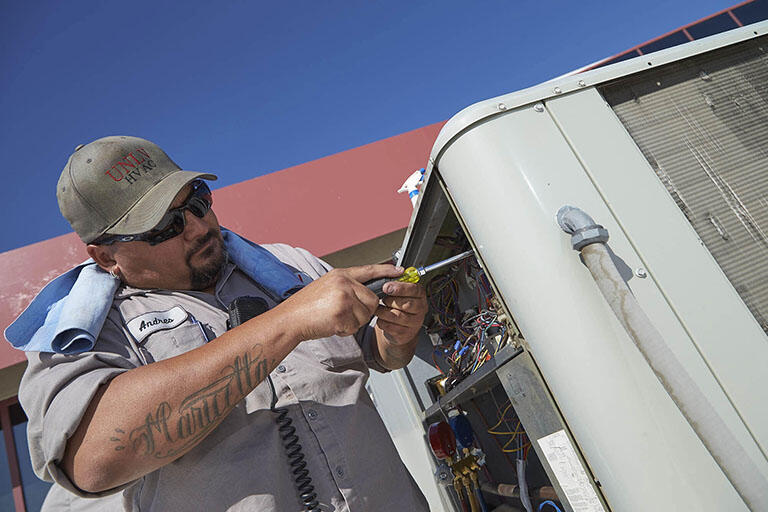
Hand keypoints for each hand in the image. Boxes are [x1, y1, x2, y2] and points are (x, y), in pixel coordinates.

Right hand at [278, 265, 403, 341]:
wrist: (290, 319)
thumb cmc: (307, 306)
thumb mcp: (327, 286)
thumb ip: (347, 286)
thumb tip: (368, 293)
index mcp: (341, 275)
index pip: (370, 270)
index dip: (387, 271)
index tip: (401, 271)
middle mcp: (344, 283)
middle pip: (372, 299)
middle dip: (363, 311)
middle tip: (344, 313)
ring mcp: (343, 297)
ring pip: (366, 314)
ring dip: (354, 322)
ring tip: (335, 318)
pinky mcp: (342, 313)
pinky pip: (356, 326)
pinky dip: (345, 329)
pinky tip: (332, 324)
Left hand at [375, 276, 427, 345]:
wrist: (398, 327)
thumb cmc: (397, 305)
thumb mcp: (398, 291)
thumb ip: (395, 280)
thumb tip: (391, 269)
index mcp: (419, 294)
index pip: (414, 289)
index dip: (400, 288)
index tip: (387, 286)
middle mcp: (420, 308)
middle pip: (406, 304)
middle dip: (390, 300)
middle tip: (382, 298)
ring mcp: (415, 322)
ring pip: (397, 316)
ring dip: (383, 311)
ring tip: (378, 308)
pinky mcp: (406, 334)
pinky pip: (391, 327)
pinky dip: (382, 321)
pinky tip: (381, 318)